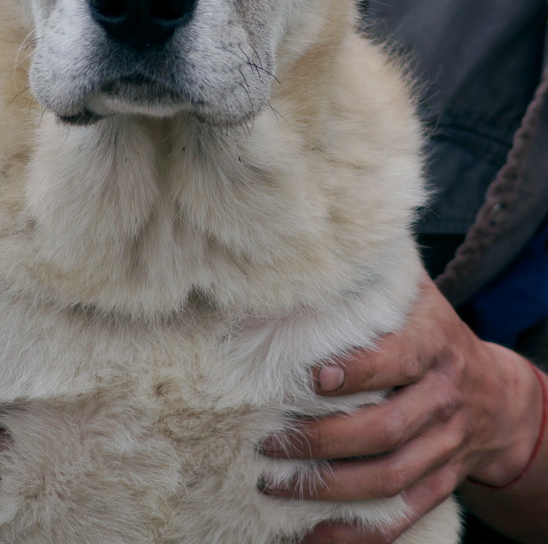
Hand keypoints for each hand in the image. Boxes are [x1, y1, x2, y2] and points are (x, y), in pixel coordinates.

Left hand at [258, 275, 543, 542]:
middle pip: (385, 429)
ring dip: (328, 486)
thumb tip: (318, 255)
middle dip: (323, 439)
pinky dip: (359, 533)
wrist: (500, 396)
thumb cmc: (436, 335)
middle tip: (270, 442)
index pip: (397, 361)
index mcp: (434, 347)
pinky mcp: (440, 481)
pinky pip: (403, 513)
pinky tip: (313, 536)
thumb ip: (377, 278)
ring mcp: (445, 446)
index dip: (357, 371)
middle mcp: (443, 399)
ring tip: (275, 482)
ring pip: (388, 477)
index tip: (312, 378)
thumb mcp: (418, 298)